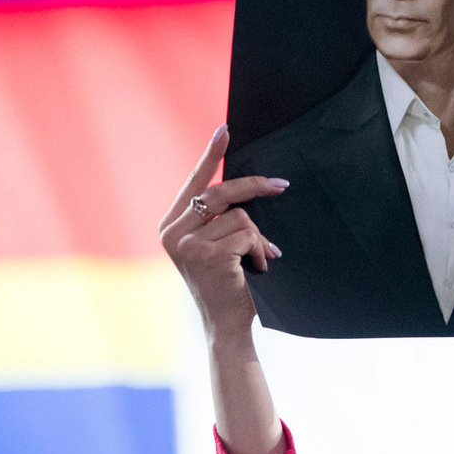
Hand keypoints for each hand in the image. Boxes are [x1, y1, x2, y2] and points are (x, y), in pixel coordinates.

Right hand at [159, 125, 286, 335]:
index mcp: (171, 224)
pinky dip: (260, 251)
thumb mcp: (215, 246)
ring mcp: (187, 244)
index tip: (225, 129)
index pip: (194, 182)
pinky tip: (256, 269)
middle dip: (255, 187)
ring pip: (241, 217)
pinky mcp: (208, 255)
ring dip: (258, 238)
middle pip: (221, 192)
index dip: (211, 155)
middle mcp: (171, 232)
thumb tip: (250, 188)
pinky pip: (248, 235)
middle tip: (282, 186)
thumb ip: (220, 220)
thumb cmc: (228, 284)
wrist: (227, 324)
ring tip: (256, 260)